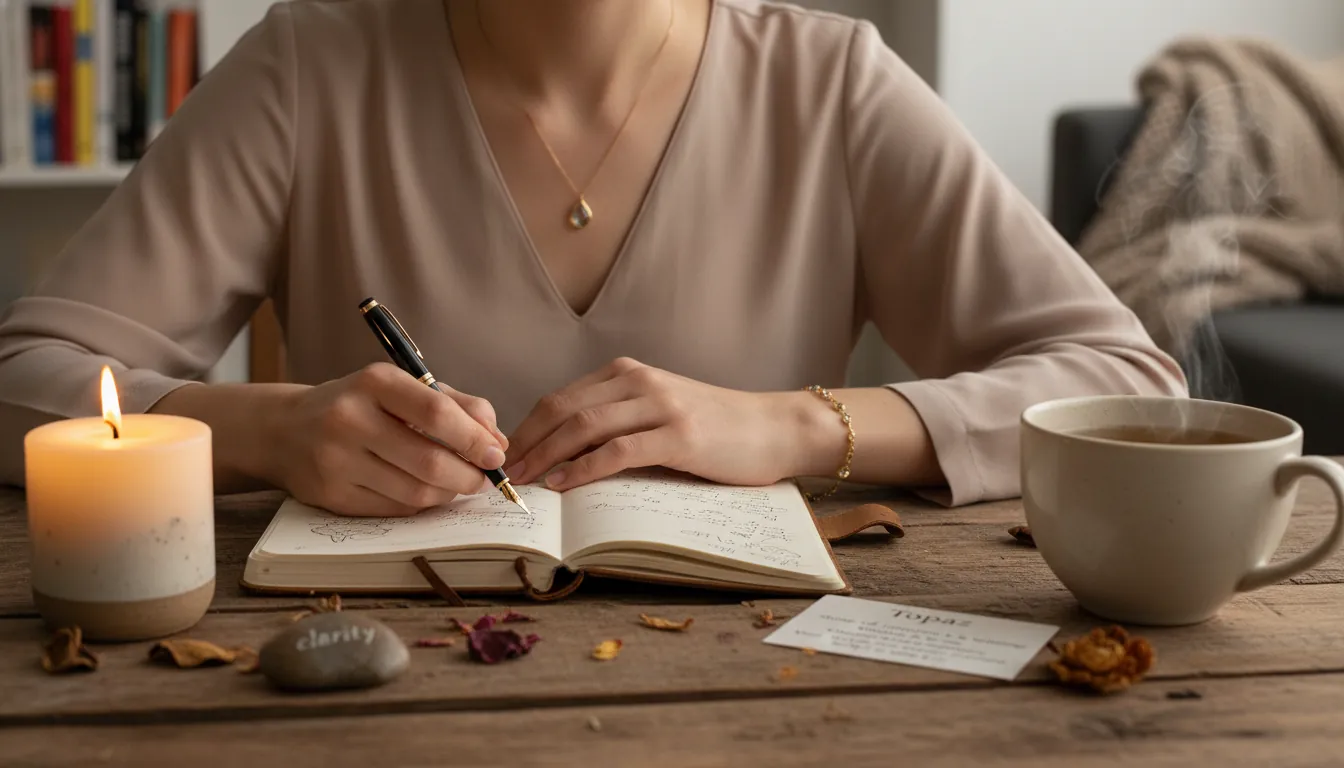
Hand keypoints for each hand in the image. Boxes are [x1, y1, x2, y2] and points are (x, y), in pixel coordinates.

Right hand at [267, 363, 507, 516]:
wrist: (286, 429)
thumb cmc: (360, 405)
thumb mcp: (403, 388)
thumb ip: (457, 406)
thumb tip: (498, 442)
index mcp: (374, 382)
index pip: (436, 413)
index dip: (473, 439)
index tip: (496, 454)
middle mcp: (350, 419)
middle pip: (428, 461)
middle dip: (468, 476)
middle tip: (484, 479)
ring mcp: (336, 460)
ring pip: (414, 492)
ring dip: (448, 494)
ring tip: (457, 485)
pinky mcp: (331, 495)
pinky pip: (394, 510)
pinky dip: (420, 505)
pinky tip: (424, 491)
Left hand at [504, 358, 822, 490]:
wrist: (776, 429)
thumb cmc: (718, 430)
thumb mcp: (661, 412)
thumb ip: (620, 421)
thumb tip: (564, 455)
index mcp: (630, 375)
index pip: (562, 398)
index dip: (526, 428)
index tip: (504, 457)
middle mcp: (640, 382)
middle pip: (563, 409)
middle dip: (525, 442)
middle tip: (500, 473)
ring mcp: (660, 406)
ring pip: (584, 427)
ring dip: (545, 456)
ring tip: (523, 482)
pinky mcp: (679, 435)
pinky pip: (617, 451)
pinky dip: (583, 468)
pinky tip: (562, 485)